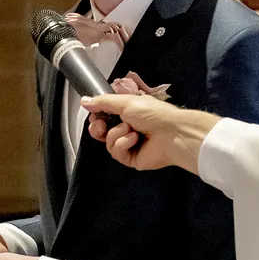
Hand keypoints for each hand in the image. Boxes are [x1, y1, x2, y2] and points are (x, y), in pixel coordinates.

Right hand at [81, 94, 220, 172]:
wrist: (172, 133)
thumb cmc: (156, 114)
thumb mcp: (125, 102)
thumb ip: (103, 102)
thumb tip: (85, 101)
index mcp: (128, 113)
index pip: (104, 116)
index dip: (96, 116)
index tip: (94, 114)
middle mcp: (128, 128)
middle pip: (102, 132)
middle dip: (98, 128)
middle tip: (101, 124)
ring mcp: (130, 144)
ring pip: (108, 143)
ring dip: (116, 134)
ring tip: (130, 129)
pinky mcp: (132, 158)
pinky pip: (116, 152)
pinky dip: (123, 144)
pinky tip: (134, 139)